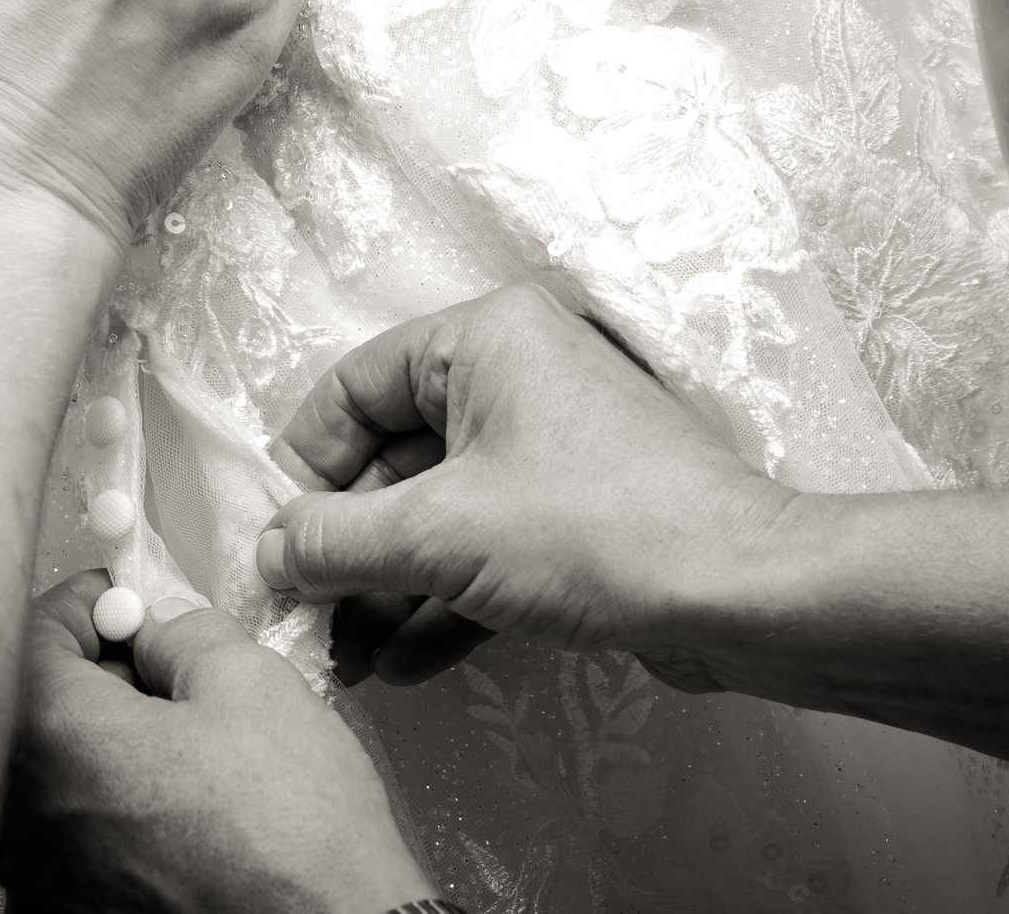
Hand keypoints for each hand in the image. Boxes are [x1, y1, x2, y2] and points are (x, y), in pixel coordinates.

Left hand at [0, 573, 432, 913]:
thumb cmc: (291, 833)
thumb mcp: (247, 681)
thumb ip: (180, 630)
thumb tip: (156, 625)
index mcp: (47, 735)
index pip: (30, 630)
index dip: (92, 603)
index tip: (135, 607)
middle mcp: (18, 813)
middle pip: (34, 703)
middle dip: (100, 673)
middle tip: (174, 673)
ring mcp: (37, 874)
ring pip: (54, 770)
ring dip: (107, 741)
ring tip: (188, 750)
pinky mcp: (64, 912)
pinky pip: (71, 834)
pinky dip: (112, 808)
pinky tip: (178, 814)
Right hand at [260, 284, 794, 689]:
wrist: (740, 592)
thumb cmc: (592, 531)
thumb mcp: (439, 534)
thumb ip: (335, 541)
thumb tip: (268, 552)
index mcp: (484, 340)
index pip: (354, 386)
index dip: (305, 468)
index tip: (276, 544)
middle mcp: (518, 377)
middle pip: (393, 458)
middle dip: (346, 548)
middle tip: (304, 621)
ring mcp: (552, 450)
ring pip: (440, 513)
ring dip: (387, 588)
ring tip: (344, 661)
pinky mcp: (578, 517)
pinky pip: (487, 549)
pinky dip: (443, 601)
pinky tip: (399, 667)